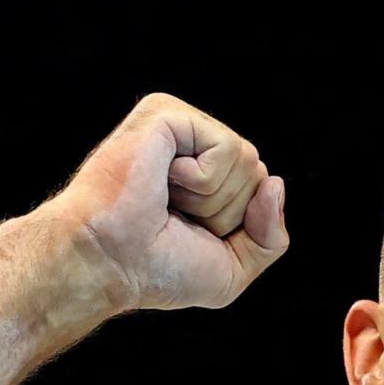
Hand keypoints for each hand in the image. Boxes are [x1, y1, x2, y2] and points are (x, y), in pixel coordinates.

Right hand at [35, 93, 288, 314]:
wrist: (108, 264)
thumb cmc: (156, 271)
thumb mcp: (231, 270)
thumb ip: (270, 237)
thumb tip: (275, 182)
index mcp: (201, 169)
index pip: (258, 187)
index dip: (233, 225)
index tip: (183, 232)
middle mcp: (190, 141)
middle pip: (255, 172)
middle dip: (224, 212)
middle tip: (171, 218)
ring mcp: (177, 122)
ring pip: (245, 161)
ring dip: (210, 200)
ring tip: (162, 201)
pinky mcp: (166, 113)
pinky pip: (226, 149)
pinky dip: (201, 182)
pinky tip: (162, 183)